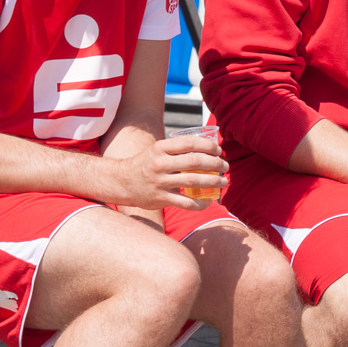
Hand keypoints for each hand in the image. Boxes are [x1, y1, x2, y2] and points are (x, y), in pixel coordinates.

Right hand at [110, 135, 226, 210]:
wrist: (122, 182)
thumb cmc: (146, 164)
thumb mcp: (157, 150)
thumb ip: (177, 149)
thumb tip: (207, 147)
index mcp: (160, 148)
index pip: (189, 143)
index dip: (208, 146)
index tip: (218, 150)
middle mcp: (160, 164)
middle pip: (195, 162)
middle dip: (215, 163)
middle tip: (225, 166)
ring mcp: (160, 182)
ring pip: (194, 181)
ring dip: (213, 181)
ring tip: (223, 181)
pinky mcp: (161, 199)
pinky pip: (186, 202)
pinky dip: (201, 203)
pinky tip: (209, 201)